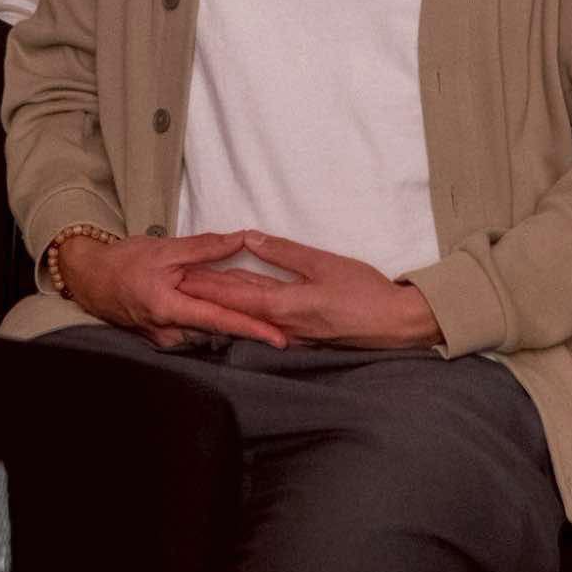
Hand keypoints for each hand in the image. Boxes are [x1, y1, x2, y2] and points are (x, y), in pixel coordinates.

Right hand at [58, 230, 286, 349]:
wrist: (90, 278)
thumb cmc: (124, 262)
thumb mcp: (165, 248)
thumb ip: (205, 247)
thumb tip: (241, 239)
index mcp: (169, 308)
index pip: (219, 321)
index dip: (251, 329)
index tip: (278, 339)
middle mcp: (170, 331)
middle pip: (220, 331)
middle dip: (252, 328)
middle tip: (287, 329)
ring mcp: (167, 338)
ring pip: (211, 332)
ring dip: (237, 325)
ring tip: (270, 323)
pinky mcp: (165, 337)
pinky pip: (198, 331)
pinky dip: (218, 323)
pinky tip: (238, 318)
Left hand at [177, 231, 443, 349]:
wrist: (394, 323)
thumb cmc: (363, 292)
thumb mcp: (324, 264)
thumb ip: (285, 252)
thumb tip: (250, 238)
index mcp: (283, 305)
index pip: (234, 293)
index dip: (206, 284)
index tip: (179, 275)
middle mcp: (282, 323)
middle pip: (236, 307)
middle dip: (206, 294)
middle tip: (178, 282)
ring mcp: (292, 332)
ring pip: (249, 314)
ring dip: (224, 303)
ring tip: (199, 291)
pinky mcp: (304, 333)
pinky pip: (266, 321)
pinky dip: (246, 310)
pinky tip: (241, 305)